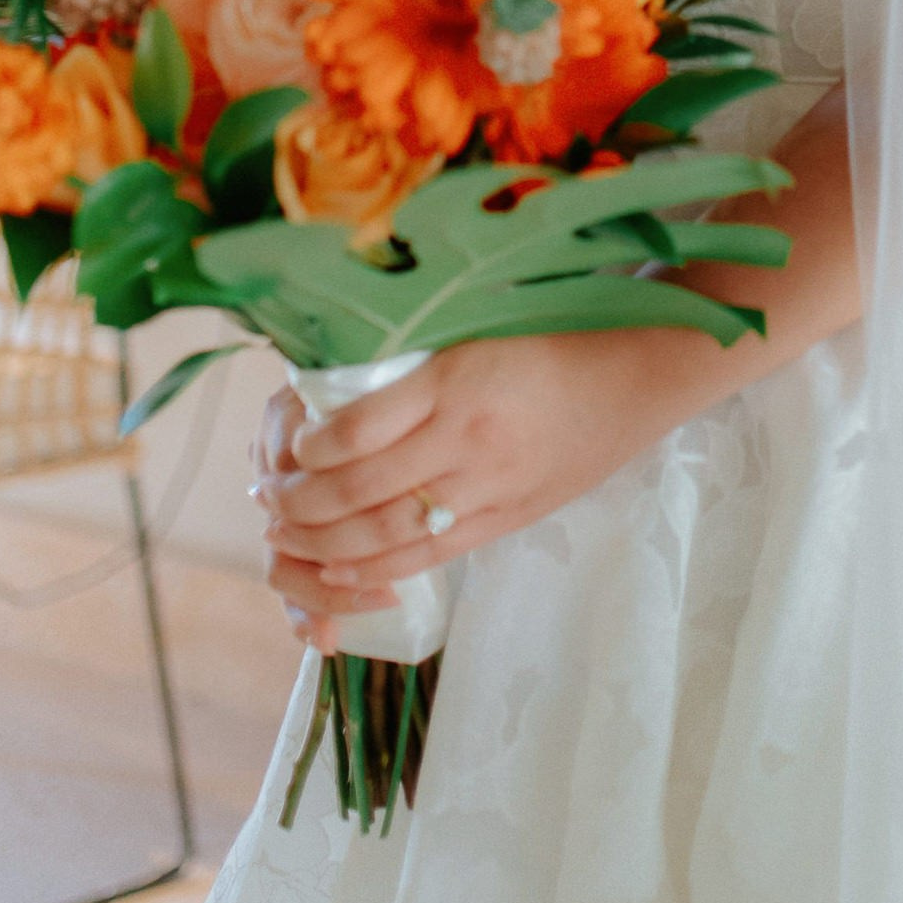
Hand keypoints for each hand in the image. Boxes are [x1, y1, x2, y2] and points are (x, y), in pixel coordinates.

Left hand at [255, 334, 648, 646]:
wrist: (634, 378)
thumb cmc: (550, 340)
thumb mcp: (476, 333)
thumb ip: (414, 366)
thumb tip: (332, 392)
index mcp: (455, 378)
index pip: (357, 430)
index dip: (309, 447)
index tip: (289, 443)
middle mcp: (466, 437)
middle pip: (360, 491)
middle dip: (301, 504)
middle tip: (267, 498)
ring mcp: (487, 486)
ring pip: (387, 533)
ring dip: (325, 543)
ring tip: (288, 535)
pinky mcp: (506, 519)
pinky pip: (429, 556)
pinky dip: (376, 570)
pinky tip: (341, 570)